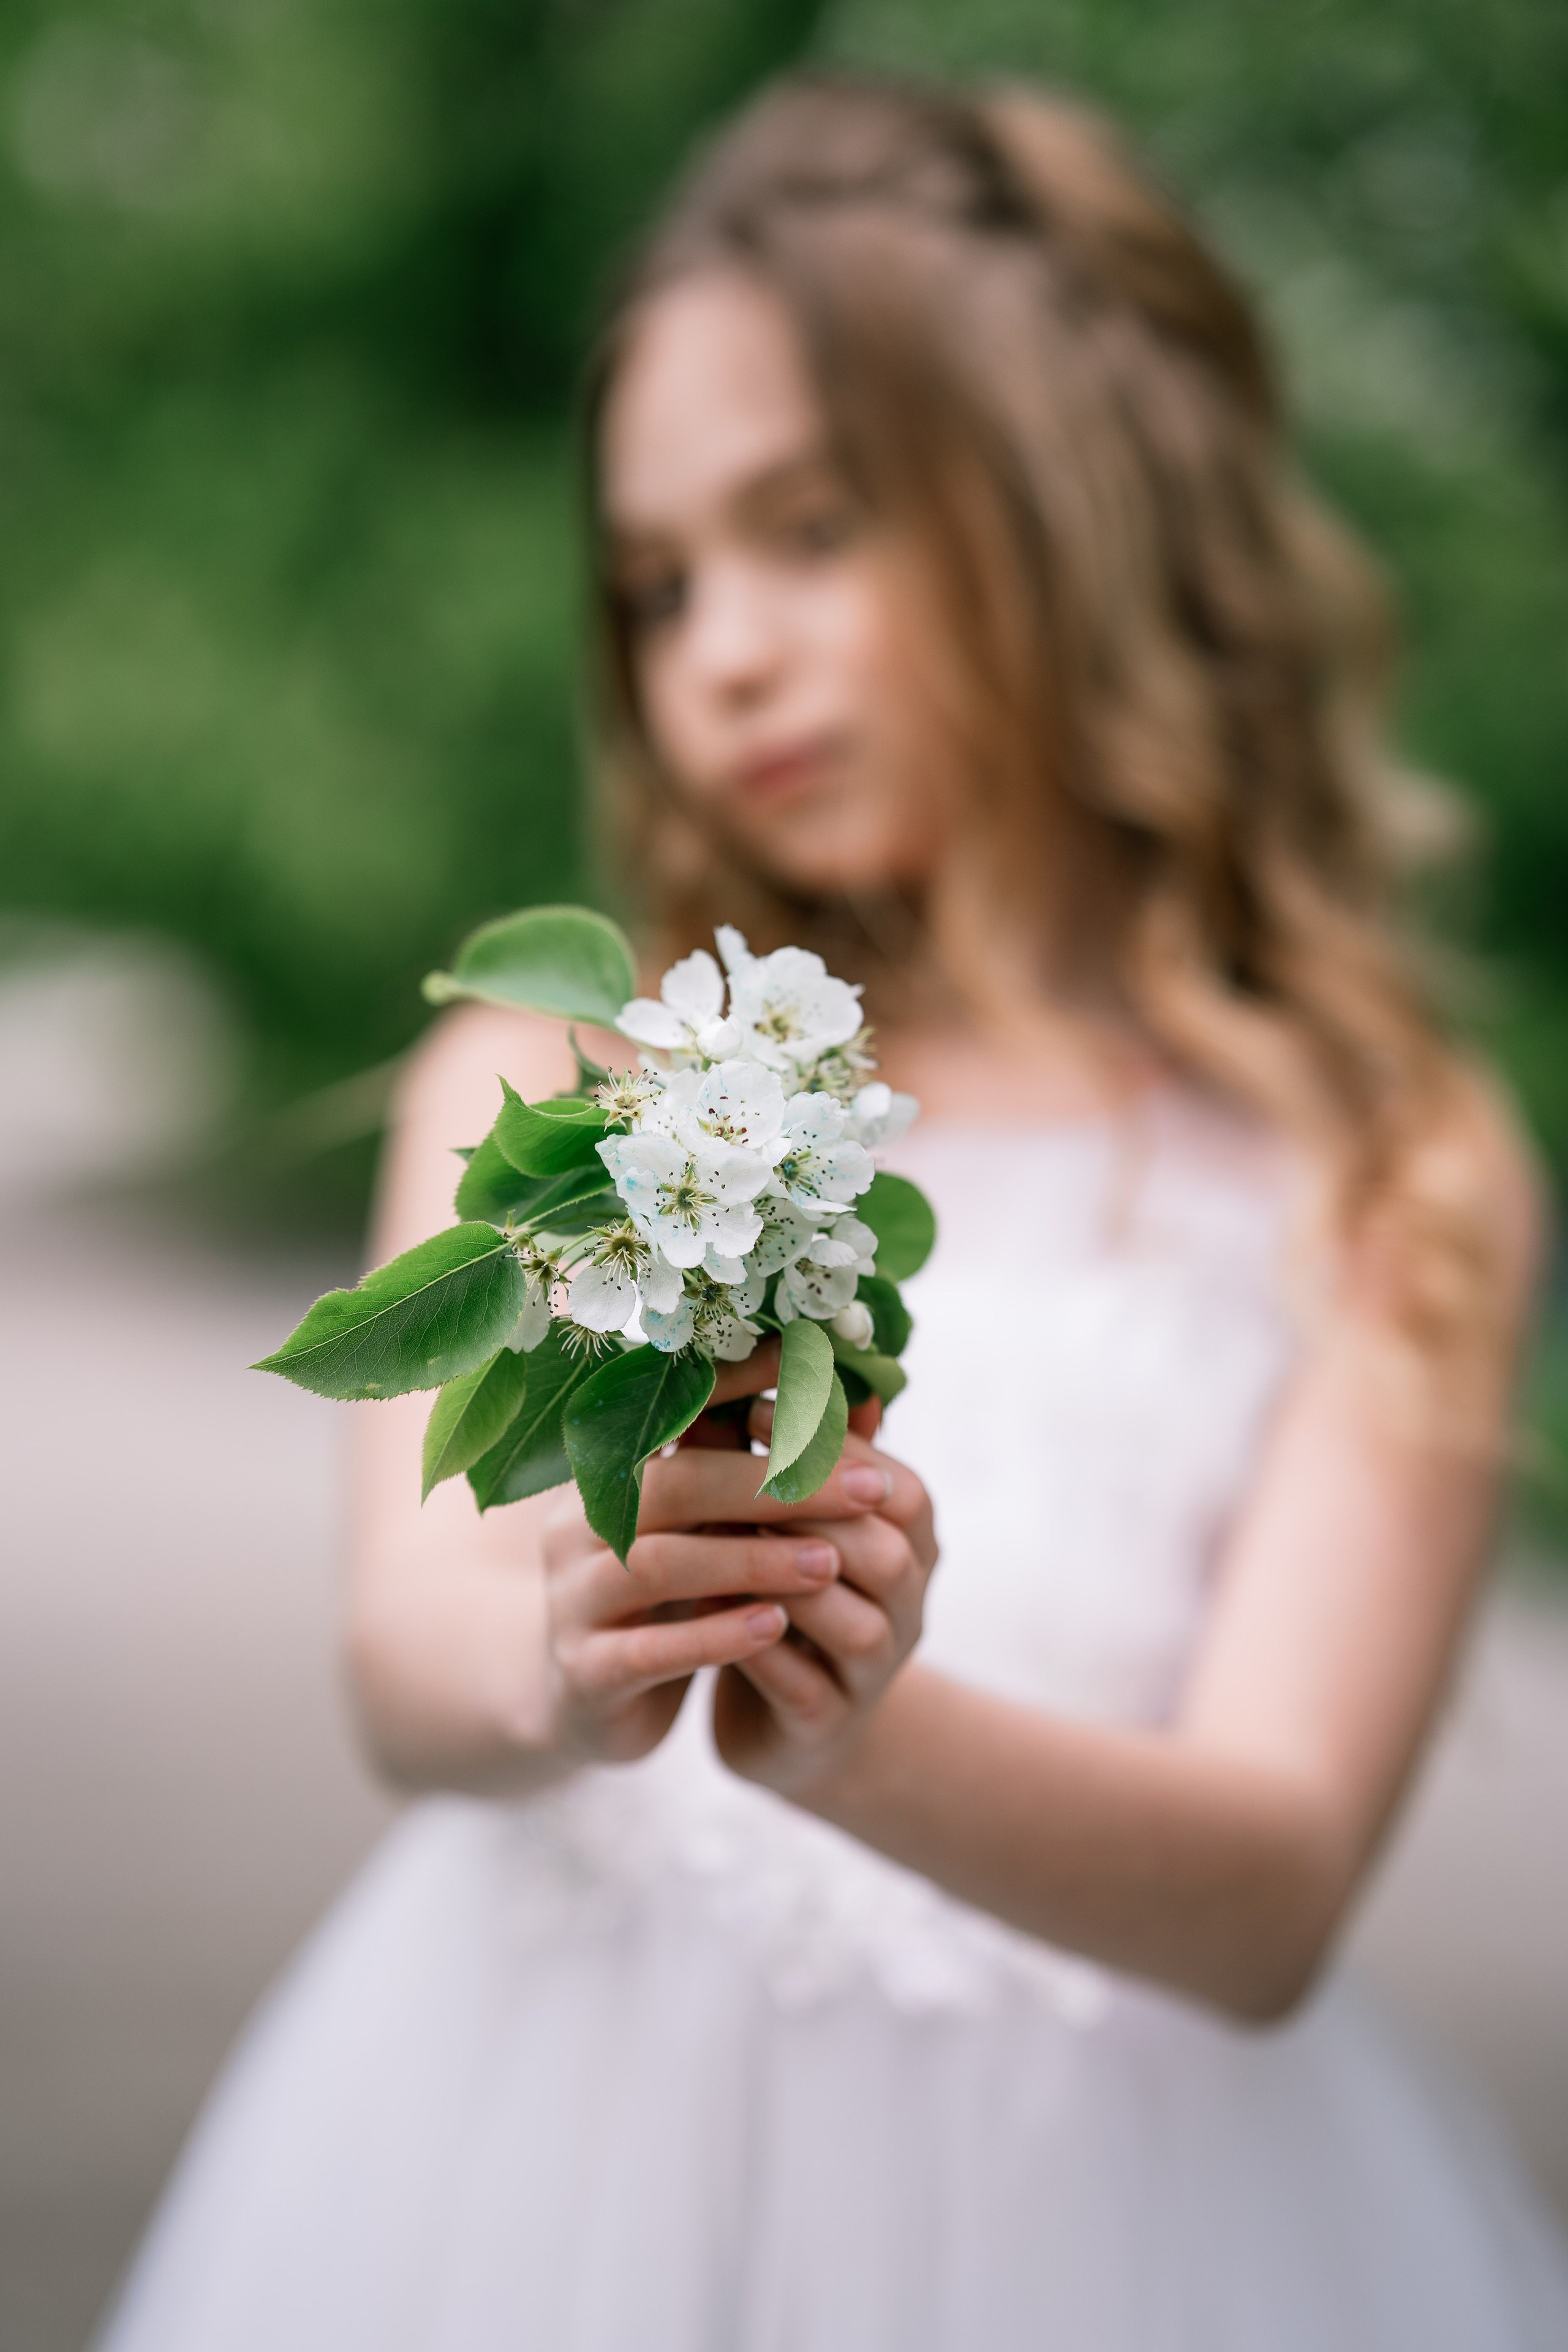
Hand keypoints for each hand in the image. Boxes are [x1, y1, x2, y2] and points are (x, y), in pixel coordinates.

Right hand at [537, 1341, 865, 1766]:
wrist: (588, 1699)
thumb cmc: (666, 1594)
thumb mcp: (710, 1527)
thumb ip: (769, 1469)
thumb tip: (869, 1404)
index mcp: (605, 1472)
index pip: (669, 1411)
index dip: (740, 1385)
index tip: (813, 1368)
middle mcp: (578, 1524)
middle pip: (674, 1485)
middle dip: (773, 1484)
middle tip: (863, 1491)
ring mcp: (574, 1598)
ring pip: (659, 1564)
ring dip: (751, 1560)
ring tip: (828, 1564)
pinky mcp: (587, 1670)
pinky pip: (652, 1649)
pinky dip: (717, 1635)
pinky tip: (776, 1626)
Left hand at [711, 1394, 935, 1802]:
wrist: (787, 1717)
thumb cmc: (779, 1586)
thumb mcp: (782, 1514)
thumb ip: (776, 1449)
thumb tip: (753, 1353)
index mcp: (908, 1540)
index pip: (895, 1485)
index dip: (827, 1449)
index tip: (748, 1413)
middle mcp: (909, 1605)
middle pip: (882, 1550)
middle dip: (806, 1512)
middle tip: (729, 1478)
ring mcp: (875, 1672)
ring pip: (853, 1623)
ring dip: (781, 1581)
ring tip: (715, 1546)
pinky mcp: (828, 1725)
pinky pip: (805, 1687)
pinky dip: (757, 1650)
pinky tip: (709, 1619)